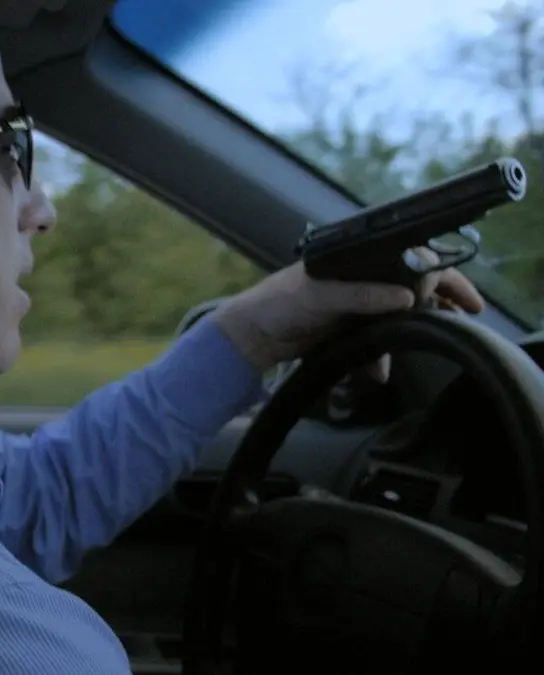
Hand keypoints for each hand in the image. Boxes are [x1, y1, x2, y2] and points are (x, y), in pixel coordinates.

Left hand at [212, 249, 484, 377]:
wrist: (250, 336)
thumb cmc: (278, 303)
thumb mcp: (319, 296)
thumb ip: (361, 296)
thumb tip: (406, 299)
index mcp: (356, 259)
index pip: (411, 259)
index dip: (443, 277)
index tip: (466, 300)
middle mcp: (361, 277)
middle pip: (413, 288)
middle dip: (436, 307)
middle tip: (461, 323)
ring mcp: (356, 304)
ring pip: (398, 318)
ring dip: (407, 336)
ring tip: (415, 353)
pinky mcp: (348, 329)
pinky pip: (377, 341)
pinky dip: (380, 357)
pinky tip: (377, 373)